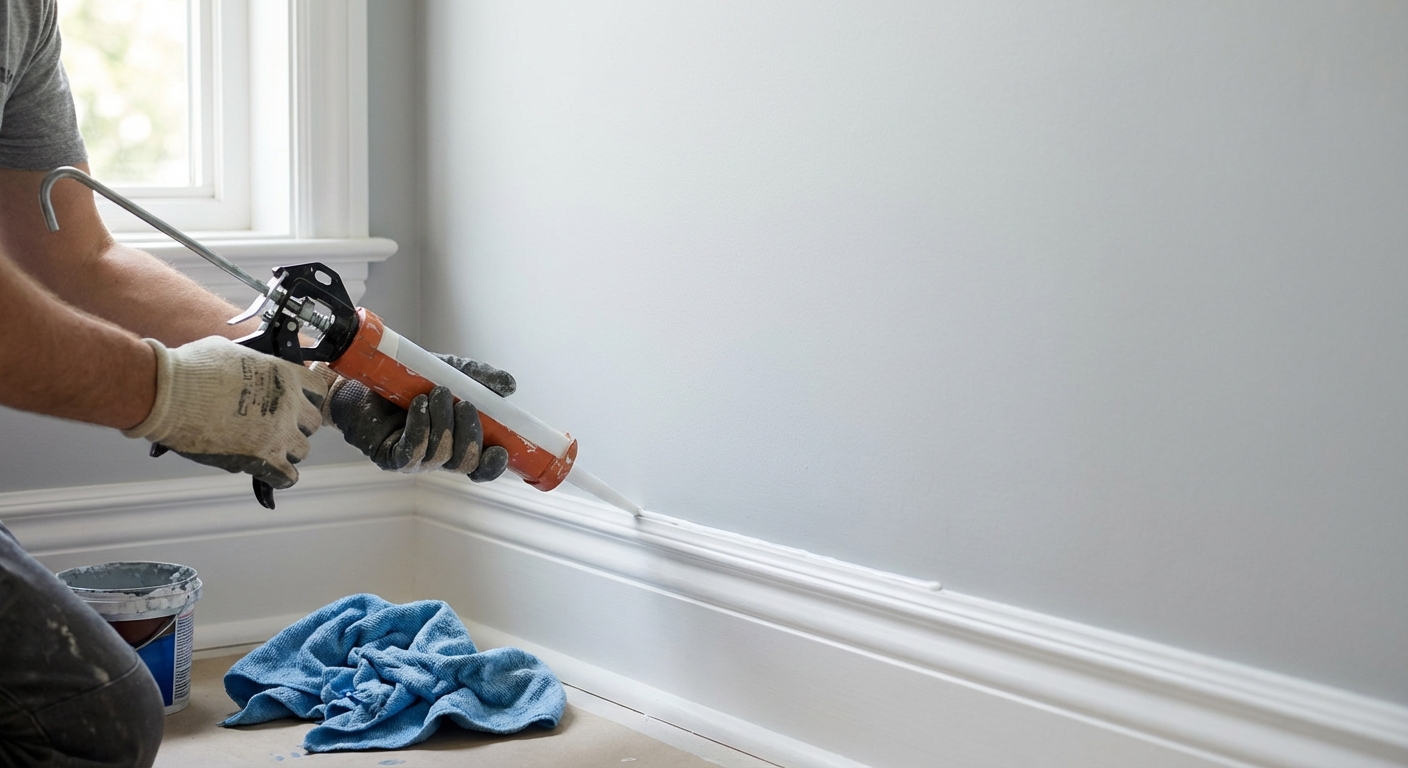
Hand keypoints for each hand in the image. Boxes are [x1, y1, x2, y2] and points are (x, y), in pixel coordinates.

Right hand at [123, 337, 327, 489]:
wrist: (170, 395)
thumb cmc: (192, 369)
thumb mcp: (230, 351)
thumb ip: (249, 363)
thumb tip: (245, 365)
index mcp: (284, 375)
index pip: (316, 389)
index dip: (307, 397)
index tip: (298, 402)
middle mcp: (289, 405)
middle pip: (312, 422)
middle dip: (297, 424)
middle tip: (278, 425)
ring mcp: (278, 433)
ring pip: (302, 450)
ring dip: (288, 449)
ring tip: (269, 446)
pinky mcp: (262, 458)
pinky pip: (286, 476)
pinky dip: (282, 477)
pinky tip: (274, 473)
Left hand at [319, 355, 516, 481]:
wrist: (365, 378)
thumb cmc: (408, 379)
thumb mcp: (450, 372)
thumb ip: (479, 379)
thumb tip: (509, 386)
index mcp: (456, 443)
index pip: (480, 467)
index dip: (493, 465)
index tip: (500, 449)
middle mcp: (438, 456)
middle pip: (465, 464)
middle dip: (470, 434)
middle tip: (464, 403)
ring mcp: (414, 460)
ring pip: (440, 455)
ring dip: (443, 422)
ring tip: (436, 393)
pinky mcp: (390, 457)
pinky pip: (413, 451)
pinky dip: (421, 426)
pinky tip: (419, 405)